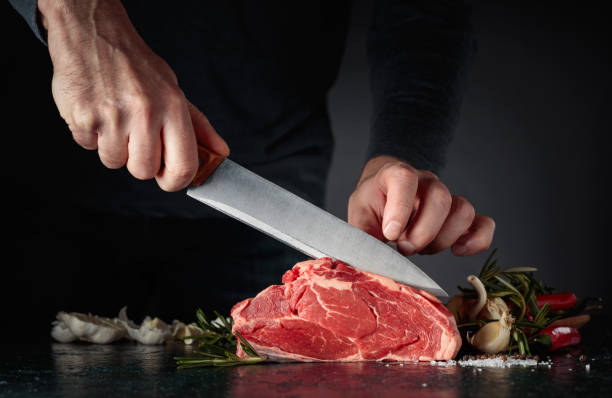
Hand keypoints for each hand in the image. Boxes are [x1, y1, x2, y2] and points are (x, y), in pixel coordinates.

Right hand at [38, 0, 228, 190]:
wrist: (94, 35)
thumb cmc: (137, 68)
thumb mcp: (174, 92)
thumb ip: (198, 127)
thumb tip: (220, 153)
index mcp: (172, 107)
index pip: (183, 166)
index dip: (176, 181)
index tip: (168, 179)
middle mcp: (145, 113)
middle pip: (144, 171)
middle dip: (139, 162)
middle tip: (136, 138)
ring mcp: (112, 116)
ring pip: (113, 162)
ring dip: (113, 147)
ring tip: (115, 119)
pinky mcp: (82, 117)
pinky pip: (88, 147)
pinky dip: (90, 135)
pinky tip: (97, 112)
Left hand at [348, 156, 494, 255]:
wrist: (386, 193)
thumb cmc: (373, 203)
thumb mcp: (359, 215)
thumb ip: (362, 235)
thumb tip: (365, 261)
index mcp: (396, 175)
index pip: (405, 179)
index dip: (401, 207)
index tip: (390, 234)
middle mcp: (426, 182)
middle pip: (440, 198)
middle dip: (423, 231)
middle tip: (404, 248)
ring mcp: (447, 197)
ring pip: (463, 211)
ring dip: (443, 239)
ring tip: (421, 249)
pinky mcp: (460, 216)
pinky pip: (483, 223)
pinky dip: (476, 240)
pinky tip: (458, 250)